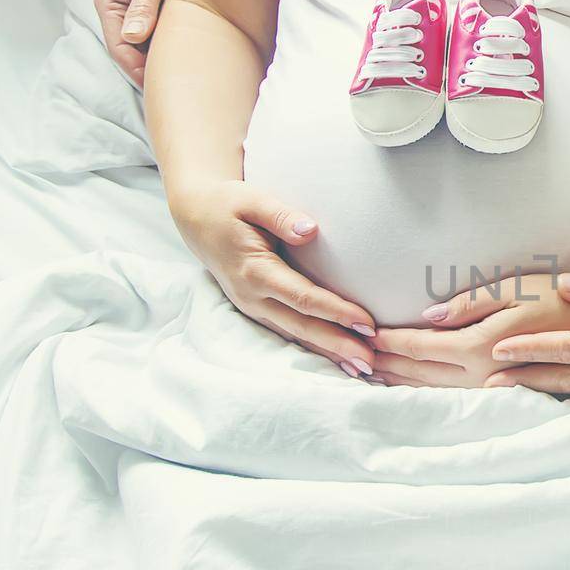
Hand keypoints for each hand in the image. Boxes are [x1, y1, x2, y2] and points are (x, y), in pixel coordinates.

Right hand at [94, 0, 200, 86]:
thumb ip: (144, 4)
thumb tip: (132, 36)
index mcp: (110, 2)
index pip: (118, 48)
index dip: (138, 70)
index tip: (159, 85)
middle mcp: (119, 11)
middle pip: (131, 52)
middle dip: (151, 70)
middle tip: (176, 87)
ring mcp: (136, 13)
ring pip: (146, 47)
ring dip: (162, 61)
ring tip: (184, 76)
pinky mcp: (153, 13)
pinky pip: (159, 38)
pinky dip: (171, 48)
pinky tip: (189, 58)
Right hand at [169, 179, 378, 378]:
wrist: (197, 217)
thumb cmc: (228, 205)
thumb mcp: (252, 200)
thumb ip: (281, 215)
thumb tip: (310, 230)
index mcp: (254, 271)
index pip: (303, 297)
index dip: (335, 311)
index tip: (367, 322)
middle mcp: (252, 296)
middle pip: (302, 326)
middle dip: (338, 345)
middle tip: (371, 361)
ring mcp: (252, 307)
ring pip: (296, 336)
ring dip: (329, 353)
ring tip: (363, 369)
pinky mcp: (258, 310)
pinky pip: (289, 332)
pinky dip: (314, 347)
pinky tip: (339, 360)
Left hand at [369, 273, 569, 388]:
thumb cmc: (563, 298)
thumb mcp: (517, 287)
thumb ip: (470, 302)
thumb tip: (429, 315)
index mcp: (481, 346)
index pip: (422, 346)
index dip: (391, 340)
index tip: (365, 332)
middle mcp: (483, 376)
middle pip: (421, 374)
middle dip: (387, 363)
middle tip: (355, 355)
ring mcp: (494, 390)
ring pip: (435, 391)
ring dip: (402, 381)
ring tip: (374, 373)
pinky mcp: (505, 394)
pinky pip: (456, 397)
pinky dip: (427, 391)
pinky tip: (414, 386)